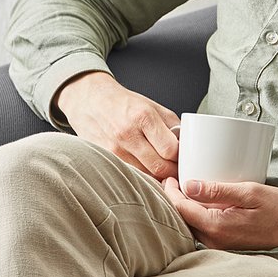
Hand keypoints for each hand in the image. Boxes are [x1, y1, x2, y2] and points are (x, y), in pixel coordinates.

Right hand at [54, 70, 179, 181]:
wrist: (88, 100)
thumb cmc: (124, 103)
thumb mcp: (152, 106)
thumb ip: (172, 126)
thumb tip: (188, 147)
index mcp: (144, 117)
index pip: (171, 150)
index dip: (181, 157)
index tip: (183, 158)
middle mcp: (128, 134)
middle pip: (159, 167)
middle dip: (172, 171)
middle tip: (176, 169)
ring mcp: (114, 149)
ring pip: (146, 175)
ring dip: (157, 176)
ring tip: (162, 169)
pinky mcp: (105, 158)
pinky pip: (131, 174)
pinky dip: (142, 176)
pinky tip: (145, 169)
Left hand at [161, 177, 277, 254]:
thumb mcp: (250, 192)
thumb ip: (218, 190)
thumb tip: (189, 185)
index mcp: (217, 226)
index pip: (181, 209)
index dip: (170, 191)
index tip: (169, 176)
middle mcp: (214, 240)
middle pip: (182, 219)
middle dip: (174, 199)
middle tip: (172, 179)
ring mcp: (219, 245)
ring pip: (190, 225)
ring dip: (184, 208)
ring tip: (183, 189)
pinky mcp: (224, 245)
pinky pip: (202, 230)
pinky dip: (196, 216)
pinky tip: (199, 203)